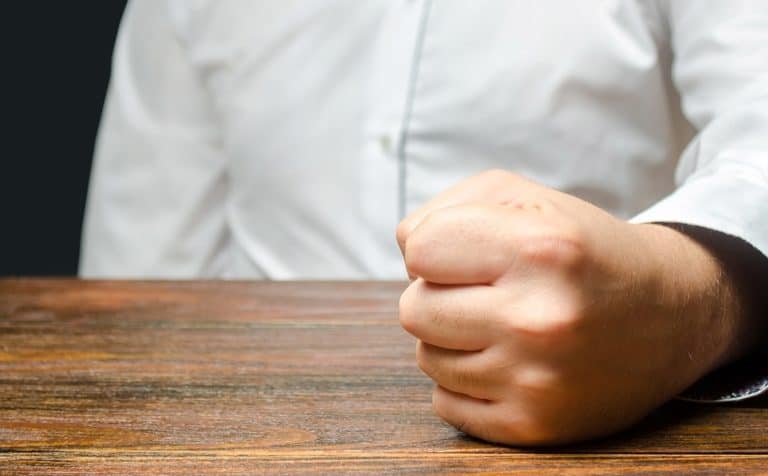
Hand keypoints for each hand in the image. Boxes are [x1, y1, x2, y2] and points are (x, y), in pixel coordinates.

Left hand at [397, 170, 740, 444]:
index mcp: (539, 248)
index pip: (419, 249)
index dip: (438, 247)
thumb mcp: (526, 198)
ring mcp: (536, 380)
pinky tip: (508, 362)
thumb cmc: (582, 249)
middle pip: (412, 309)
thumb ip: (446, 208)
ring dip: (453, 340)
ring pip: (426, 358)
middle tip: (486, 292)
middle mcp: (538, 318)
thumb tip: (404, 249)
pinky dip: (466, 382)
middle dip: (439, 296)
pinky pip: (445, 404)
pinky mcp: (532, 426)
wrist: (672, 314)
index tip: (472, 253)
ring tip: (505, 326)